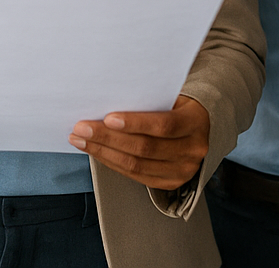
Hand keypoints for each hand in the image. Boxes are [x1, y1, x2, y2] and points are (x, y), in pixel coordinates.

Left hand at [69, 95, 209, 189]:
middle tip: (82, 127)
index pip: (164, 125)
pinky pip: (135, 175)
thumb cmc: (177, 106)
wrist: (198, 127)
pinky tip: (96, 151)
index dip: (135, 123)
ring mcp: (182, 170)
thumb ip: (148, 101)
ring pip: (136, 165)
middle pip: (145, 147)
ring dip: (103, 152)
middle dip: (108, 138)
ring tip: (81, 139)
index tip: (107, 117)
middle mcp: (193, 150)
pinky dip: (112, 162)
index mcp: (196, 122)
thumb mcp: (171, 97)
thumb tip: (107, 101)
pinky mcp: (169, 182)